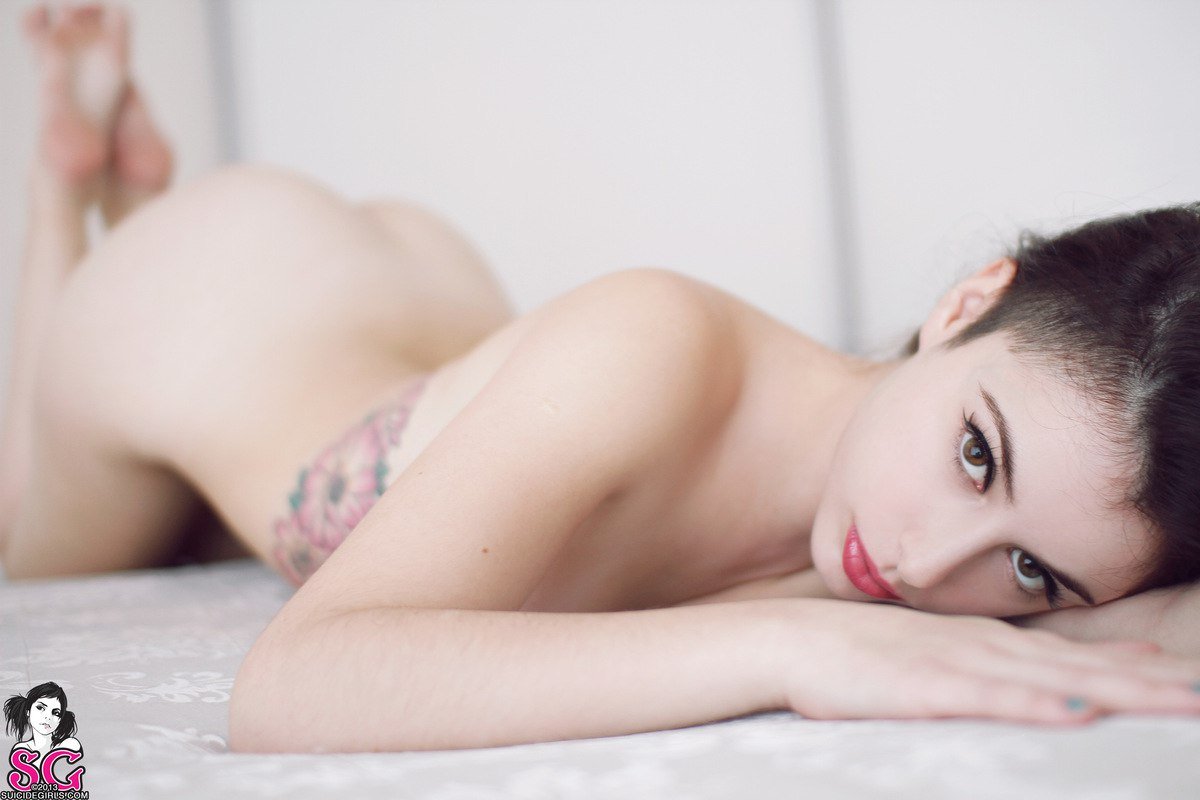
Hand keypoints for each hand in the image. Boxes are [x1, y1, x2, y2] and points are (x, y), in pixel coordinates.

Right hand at [781, 600, 1199, 723]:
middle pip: (1082, 667)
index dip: (1133, 666)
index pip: (1073, 655)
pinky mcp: (925, 687)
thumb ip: (976, 669)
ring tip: (1178, 700)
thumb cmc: (854, 655)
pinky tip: (1078, 712)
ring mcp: (958, 664)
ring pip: (1054, 679)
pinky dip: (1037, 703)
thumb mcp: (926, 658)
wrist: (789, 639)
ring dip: (1120, 690)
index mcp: (985, 643)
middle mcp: (984, 648)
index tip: (1185, 673)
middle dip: (1150, 683)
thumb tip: (1025, 685)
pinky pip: (991, 698)